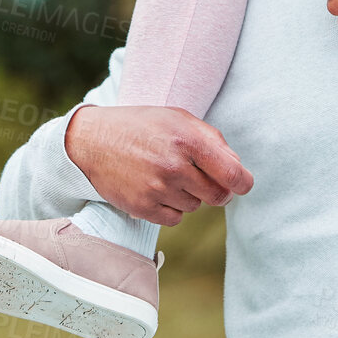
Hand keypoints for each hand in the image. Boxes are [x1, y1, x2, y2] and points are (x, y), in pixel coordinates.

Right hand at [64, 104, 253, 224]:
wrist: (94, 141)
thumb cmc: (143, 127)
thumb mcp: (179, 118)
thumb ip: (212, 140)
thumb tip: (238, 168)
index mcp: (188, 139)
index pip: (231, 172)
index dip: (243, 183)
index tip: (243, 185)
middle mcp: (173, 166)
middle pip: (218, 196)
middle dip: (220, 191)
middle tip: (209, 181)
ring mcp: (156, 189)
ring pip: (195, 207)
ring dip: (191, 196)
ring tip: (171, 176)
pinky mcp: (141, 207)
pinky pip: (175, 219)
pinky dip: (173, 208)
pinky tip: (159, 189)